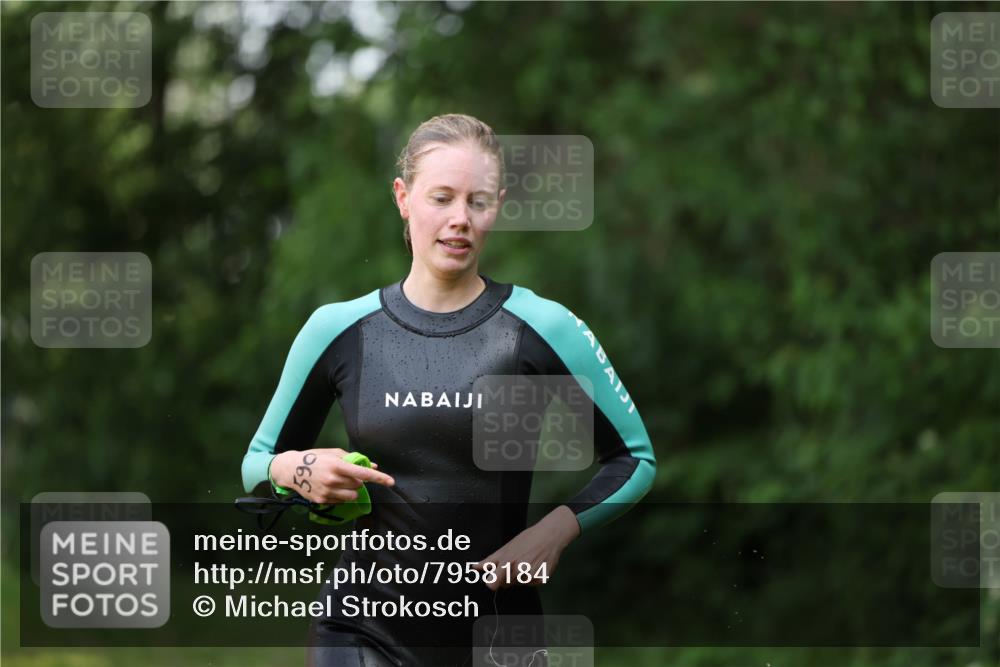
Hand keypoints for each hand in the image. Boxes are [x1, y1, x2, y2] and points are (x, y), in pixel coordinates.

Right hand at [270, 448, 393, 503]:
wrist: (291, 470)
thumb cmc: (314, 458)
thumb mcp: (333, 453)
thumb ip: (354, 459)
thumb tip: (373, 465)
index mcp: (337, 465)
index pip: (363, 473)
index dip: (379, 478)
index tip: (391, 482)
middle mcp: (333, 480)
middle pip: (358, 485)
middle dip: (357, 480)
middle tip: (346, 474)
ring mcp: (327, 492)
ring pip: (352, 495)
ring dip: (351, 490)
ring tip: (340, 482)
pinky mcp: (322, 500)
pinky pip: (341, 501)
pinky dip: (341, 495)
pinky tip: (330, 487)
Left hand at [474, 505, 580, 591]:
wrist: (549, 536)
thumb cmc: (527, 539)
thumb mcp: (506, 548)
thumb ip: (490, 560)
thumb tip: (475, 567)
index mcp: (507, 562)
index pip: (492, 584)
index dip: (493, 581)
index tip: (494, 578)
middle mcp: (519, 570)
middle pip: (506, 584)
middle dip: (508, 576)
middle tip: (516, 562)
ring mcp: (531, 576)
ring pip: (519, 584)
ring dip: (521, 576)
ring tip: (527, 561)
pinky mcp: (541, 579)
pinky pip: (531, 584)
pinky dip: (532, 577)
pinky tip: (535, 565)